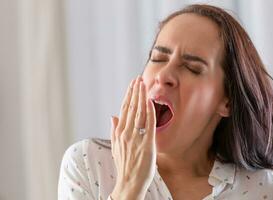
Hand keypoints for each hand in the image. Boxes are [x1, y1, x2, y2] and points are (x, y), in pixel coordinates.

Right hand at [110, 76, 156, 199]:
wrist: (129, 182)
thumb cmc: (124, 164)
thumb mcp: (116, 146)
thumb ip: (114, 130)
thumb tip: (113, 116)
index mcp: (120, 132)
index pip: (124, 109)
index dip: (129, 95)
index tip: (132, 84)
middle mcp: (126, 132)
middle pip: (131, 108)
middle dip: (135, 92)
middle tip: (138, 78)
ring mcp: (136, 138)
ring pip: (138, 113)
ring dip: (141, 97)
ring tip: (143, 84)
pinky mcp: (146, 144)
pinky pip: (148, 125)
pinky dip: (149, 113)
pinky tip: (150, 102)